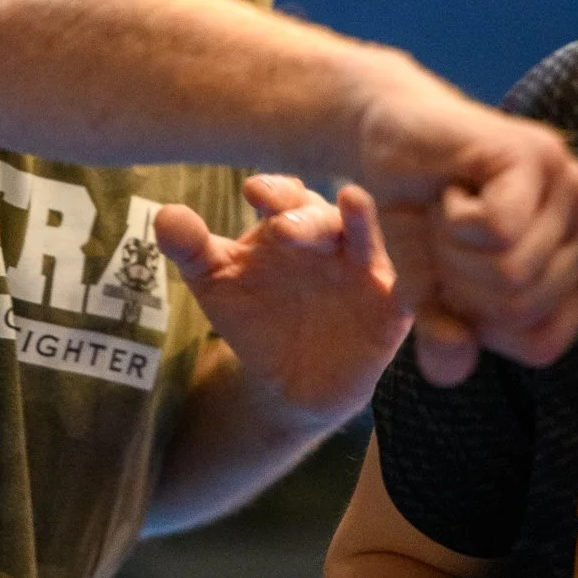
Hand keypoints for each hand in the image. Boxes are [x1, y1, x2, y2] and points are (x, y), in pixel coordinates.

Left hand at [154, 176, 410, 425]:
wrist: (286, 386)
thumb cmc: (254, 318)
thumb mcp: (217, 283)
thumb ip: (192, 249)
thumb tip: (166, 215)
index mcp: (293, 222)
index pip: (287, 196)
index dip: (274, 192)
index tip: (253, 191)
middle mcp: (334, 238)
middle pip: (326, 217)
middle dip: (307, 217)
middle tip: (283, 226)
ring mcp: (367, 272)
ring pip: (371, 241)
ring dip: (363, 224)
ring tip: (353, 202)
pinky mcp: (393, 312)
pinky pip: (409, 294)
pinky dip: (411, 281)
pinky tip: (400, 277)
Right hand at [354, 74, 577, 383]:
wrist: (391, 139)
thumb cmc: (422, 218)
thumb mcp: (431, 295)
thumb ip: (446, 338)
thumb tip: (455, 354)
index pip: (541, 342)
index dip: (480, 322)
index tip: (461, 271)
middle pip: (522, 308)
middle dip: (460, 282)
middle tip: (448, 231)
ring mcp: (573, 184)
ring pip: (511, 274)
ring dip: (452, 249)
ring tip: (449, 209)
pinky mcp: (536, 155)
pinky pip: (498, 232)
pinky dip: (453, 220)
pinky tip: (452, 187)